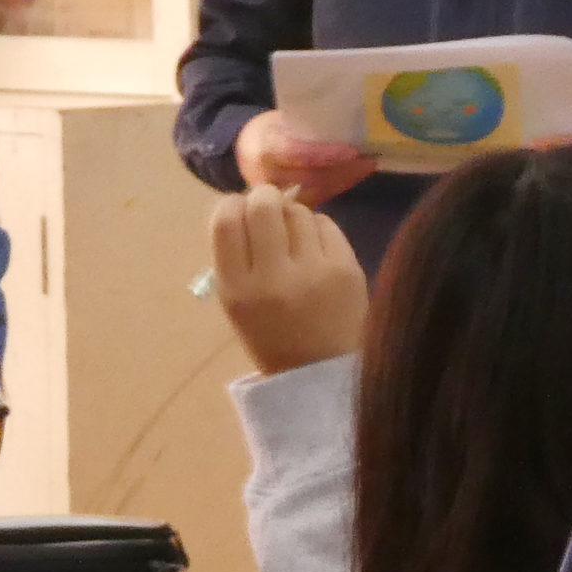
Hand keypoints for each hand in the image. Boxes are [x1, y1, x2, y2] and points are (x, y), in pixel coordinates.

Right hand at [207, 185, 366, 374]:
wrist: (320, 373)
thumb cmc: (272, 335)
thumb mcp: (238, 303)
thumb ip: (236, 256)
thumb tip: (245, 202)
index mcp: (237, 291)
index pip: (226, 223)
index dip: (231, 205)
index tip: (239, 208)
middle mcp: (273, 279)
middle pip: (263, 207)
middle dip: (264, 198)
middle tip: (268, 206)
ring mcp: (313, 272)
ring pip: (298, 212)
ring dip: (292, 214)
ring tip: (294, 236)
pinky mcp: (346, 269)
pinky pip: (326, 225)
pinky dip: (317, 228)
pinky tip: (315, 247)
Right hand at [236, 107, 374, 201]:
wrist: (245, 150)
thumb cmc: (269, 130)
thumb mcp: (279, 119)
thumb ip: (305, 123)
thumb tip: (348, 118)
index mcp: (264, 148)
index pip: (295, 153)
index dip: (324, 155)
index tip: (352, 151)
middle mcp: (267, 176)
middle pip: (312, 177)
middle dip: (344, 170)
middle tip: (370, 158)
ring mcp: (277, 197)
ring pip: (318, 192)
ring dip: (346, 178)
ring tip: (368, 164)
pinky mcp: (287, 209)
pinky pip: (318, 199)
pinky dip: (339, 186)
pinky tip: (356, 175)